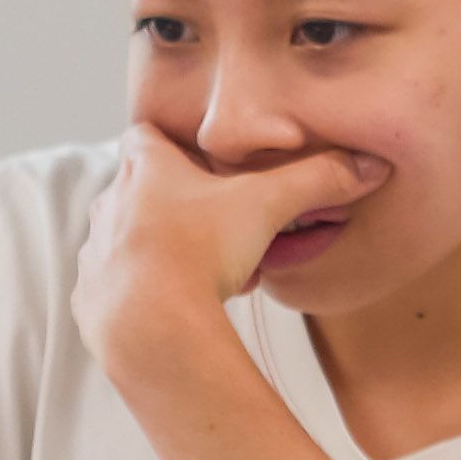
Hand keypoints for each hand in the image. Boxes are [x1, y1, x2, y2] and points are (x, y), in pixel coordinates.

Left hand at [72, 124, 389, 360]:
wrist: (147, 323)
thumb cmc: (198, 251)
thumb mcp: (268, 206)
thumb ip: (317, 180)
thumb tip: (369, 165)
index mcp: (144, 168)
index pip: (144, 136)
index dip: (170, 144)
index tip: (198, 160)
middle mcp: (111, 204)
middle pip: (141, 190)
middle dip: (179, 205)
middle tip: (221, 225)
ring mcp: (96, 252)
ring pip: (131, 240)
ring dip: (165, 250)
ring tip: (209, 273)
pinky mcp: (92, 297)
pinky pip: (121, 287)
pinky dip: (149, 292)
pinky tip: (182, 308)